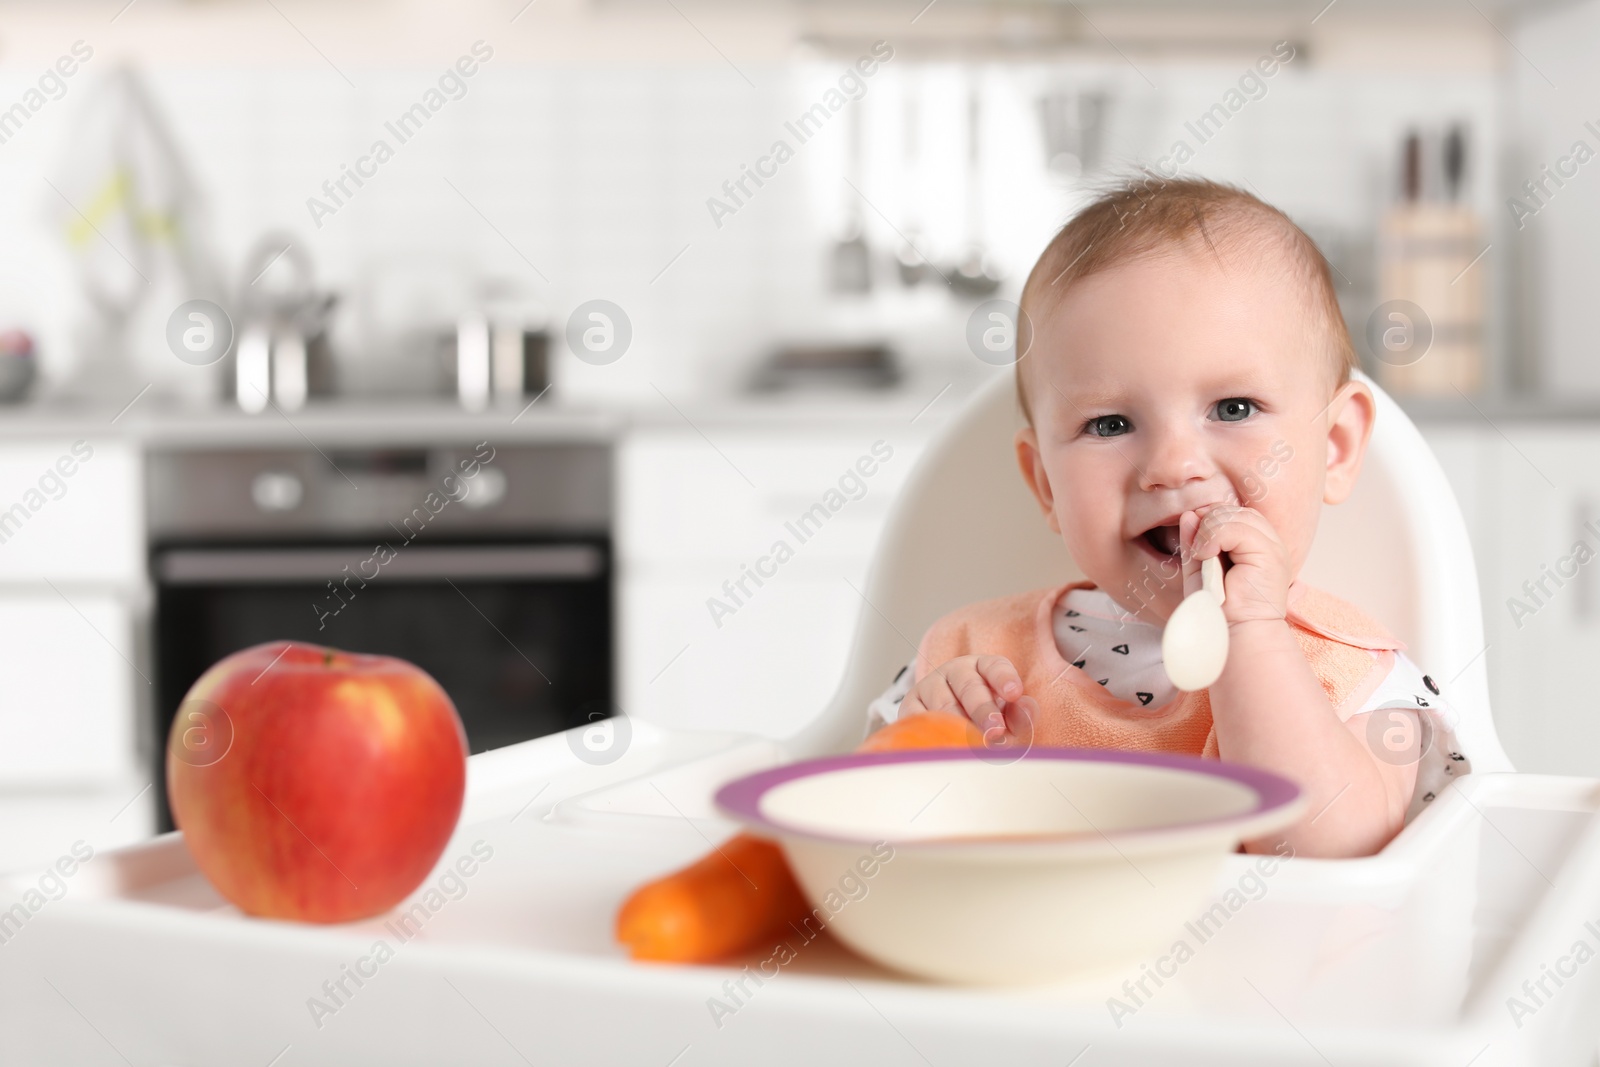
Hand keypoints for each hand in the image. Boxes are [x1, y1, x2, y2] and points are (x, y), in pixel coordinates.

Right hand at [900, 655, 1037, 738]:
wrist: (946, 726)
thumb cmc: (985, 720)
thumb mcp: (1007, 716)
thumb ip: (1020, 715)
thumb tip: (1027, 709)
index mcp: (983, 667)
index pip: (995, 667)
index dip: (1004, 679)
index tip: (1014, 693)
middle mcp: (956, 671)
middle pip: (969, 687)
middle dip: (984, 710)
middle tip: (996, 732)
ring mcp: (931, 685)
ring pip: (944, 704)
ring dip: (960, 726)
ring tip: (974, 747)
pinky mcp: (911, 704)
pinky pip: (918, 718)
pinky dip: (931, 732)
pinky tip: (943, 746)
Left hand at [1180, 504, 1291, 625]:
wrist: (1233, 634)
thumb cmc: (1217, 608)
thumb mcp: (1198, 569)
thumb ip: (1195, 541)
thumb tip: (1190, 513)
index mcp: (1255, 544)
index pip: (1231, 512)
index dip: (1208, 520)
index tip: (1196, 545)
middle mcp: (1267, 542)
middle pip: (1232, 510)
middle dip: (1207, 523)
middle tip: (1198, 552)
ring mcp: (1272, 546)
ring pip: (1234, 515)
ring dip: (1208, 530)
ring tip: (1202, 556)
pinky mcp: (1269, 554)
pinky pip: (1237, 528)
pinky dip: (1214, 536)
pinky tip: (1207, 555)